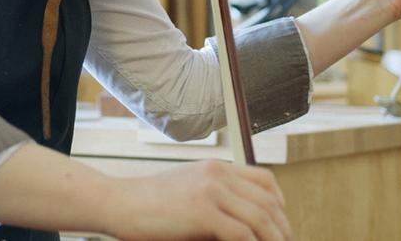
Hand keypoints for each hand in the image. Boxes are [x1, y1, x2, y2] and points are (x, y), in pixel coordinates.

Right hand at [106, 159, 291, 240]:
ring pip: (259, 217)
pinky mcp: (202, 212)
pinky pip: (240, 232)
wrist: (119, 202)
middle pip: (267, 200)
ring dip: (272, 239)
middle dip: (281, 227)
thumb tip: (241, 226)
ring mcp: (211, 191)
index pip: (264, 180)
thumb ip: (214, 199)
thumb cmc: (149, 204)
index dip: (280, 203)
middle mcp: (218, 174)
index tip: (281, 223)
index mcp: (217, 168)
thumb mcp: (187, 191)